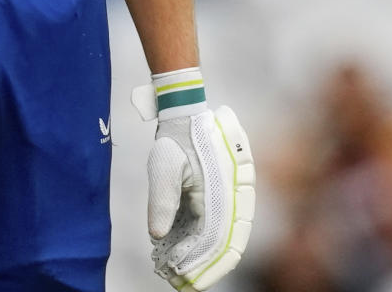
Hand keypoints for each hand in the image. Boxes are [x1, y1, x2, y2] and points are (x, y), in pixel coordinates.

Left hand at [132, 69, 254, 290]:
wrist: (186, 116)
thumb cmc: (176, 138)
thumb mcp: (163, 165)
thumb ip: (161, 200)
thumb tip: (156, 235)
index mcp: (224, 193)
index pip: (215, 241)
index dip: (199, 263)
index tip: (179, 276)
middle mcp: (234, 201)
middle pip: (225, 248)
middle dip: (203, 270)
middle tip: (179, 283)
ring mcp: (231, 202)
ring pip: (223, 242)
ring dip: (204, 261)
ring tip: (178, 274)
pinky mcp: (222, 201)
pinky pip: (217, 229)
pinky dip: (201, 245)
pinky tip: (179, 253)